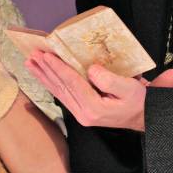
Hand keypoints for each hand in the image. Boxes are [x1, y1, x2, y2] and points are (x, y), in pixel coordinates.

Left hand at [26, 50, 172, 131]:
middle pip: (60, 87)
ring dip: (43, 75)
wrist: (143, 117)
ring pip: (57, 91)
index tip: (46, 55)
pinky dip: (50, 82)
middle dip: (45, 69)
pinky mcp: (80, 110)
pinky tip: (42, 74)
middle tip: (32, 54)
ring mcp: (80, 113)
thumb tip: (91, 69)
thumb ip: (110, 80)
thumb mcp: (130, 89)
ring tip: (30, 62)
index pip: (72, 84)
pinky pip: (61, 94)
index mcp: (94, 108)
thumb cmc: (138, 102)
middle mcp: (83, 113)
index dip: (58, 68)